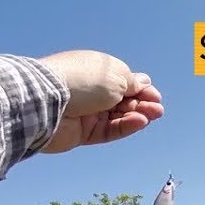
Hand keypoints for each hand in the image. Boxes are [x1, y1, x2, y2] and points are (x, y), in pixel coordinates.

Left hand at [37, 50, 164, 153]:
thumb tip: (144, 83)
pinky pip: (108, 130)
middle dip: (142, 103)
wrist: (47, 100)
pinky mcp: (82, 132)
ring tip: (152, 115)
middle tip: (157, 108)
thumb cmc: (81, 80)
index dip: (140, 89)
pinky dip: (125, 126)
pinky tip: (139, 122)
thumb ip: (131, 82)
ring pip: (117, 116)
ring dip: (136, 115)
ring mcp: (86, 112)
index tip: (154, 94)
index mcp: (95, 71)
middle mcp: (90, 91)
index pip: (123, 81)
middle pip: (122, 100)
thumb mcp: (114, 75)